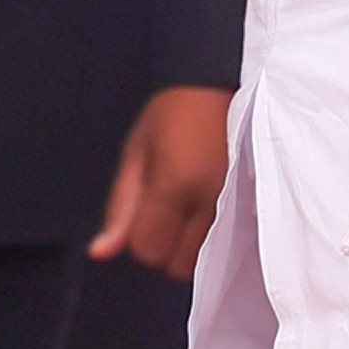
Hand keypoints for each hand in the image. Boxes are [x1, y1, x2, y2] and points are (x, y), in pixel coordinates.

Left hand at [90, 84, 232, 276]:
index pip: (148, 250)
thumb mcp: (135, 154)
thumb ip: (120, 207)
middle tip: (163, 215)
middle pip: (176, 265)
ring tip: (185, 212)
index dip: (138, 239)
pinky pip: (225, 244)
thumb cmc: (168, 115)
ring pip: (203, 259)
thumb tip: (99, 253)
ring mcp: (233, 203)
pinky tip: (205, 213)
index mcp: (173, 185)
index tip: (142, 212)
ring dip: (188, 247)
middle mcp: (207, 200)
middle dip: (164, 248)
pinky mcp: (249, 201)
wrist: (217, 84)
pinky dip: (211, 240)